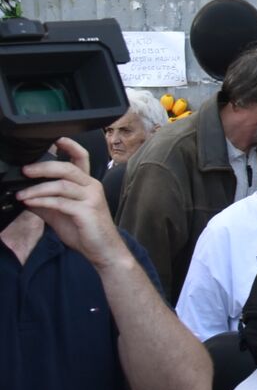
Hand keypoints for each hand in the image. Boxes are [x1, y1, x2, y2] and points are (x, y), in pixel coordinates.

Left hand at [18, 138, 130, 271]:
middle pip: (68, 168)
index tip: (56, 139)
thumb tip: (23, 195)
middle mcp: (92, 186)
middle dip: (44, 166)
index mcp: (87, 184)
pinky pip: (60, 202)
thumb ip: (45, 202)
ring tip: (21, 194)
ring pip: (62, 185)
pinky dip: (42, 201)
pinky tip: (30, 203)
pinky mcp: (86, 211)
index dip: (70, 146)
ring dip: (37, 188)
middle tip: (25, 170)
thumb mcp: (60, 214)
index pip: (81, 158)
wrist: (102, 250)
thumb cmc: (85, 230)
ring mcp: (91, 198)